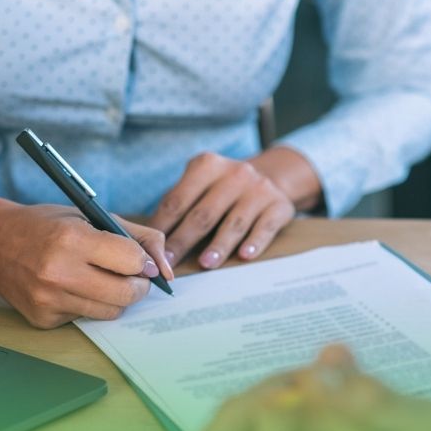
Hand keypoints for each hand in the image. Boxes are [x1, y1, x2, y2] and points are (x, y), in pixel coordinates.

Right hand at [0, 191, 172, 327]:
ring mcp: (49, 299)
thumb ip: (136, 236)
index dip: (144, 263)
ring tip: (102, 279)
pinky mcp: (43, 318)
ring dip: (116, 298)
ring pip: (110, 312)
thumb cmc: (46, 225)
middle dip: (138, 286)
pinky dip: (88, 305)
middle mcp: (59, 271)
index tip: (142, 262)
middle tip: (132, 277)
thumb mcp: (90, 215)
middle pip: (126, 294)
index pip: (131, 261)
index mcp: (72, 238)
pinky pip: (85, 318)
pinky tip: (73, 288)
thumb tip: (167, 267)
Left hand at [149, 152, 296, 268]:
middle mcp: (234, 174)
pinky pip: (264, 227)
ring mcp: (258, 189)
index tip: (152, 250)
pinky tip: (244, 256)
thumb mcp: (201, 183)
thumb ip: (180, 204)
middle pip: (203, 213)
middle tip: (170, 263)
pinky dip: (255, 242)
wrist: (272, 177)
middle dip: (183, 240)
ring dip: (219, 245)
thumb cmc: (224, 189)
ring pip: (234, 222)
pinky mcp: (279, 206)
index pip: (178, 200)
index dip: (163, 227)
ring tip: (206, 264)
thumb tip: (152, 240)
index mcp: (207, 166)